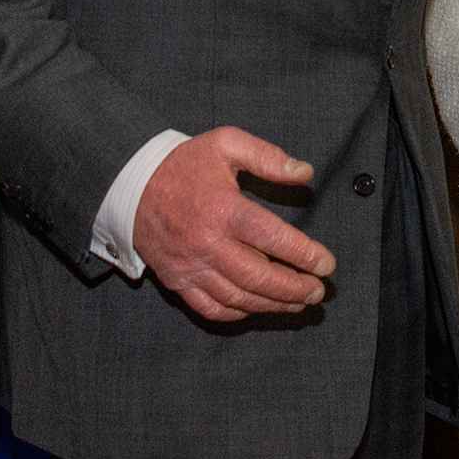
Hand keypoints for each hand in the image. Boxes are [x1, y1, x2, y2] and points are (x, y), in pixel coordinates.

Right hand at [131, 127, 335, 322]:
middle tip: (319, 291)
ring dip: (273, 304)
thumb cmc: (183, 163)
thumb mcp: (226, 144)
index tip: (327, 264)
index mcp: (223, 209)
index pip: (273, 238)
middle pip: (259, 277)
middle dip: (295, 289)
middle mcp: (208, 243)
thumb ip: (268, 157)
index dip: (304, 255)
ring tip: (299, 302)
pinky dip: (238, 313)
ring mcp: (191, 266)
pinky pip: (211, 308)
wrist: (131, 184)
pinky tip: (258, 307)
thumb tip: (305, 172)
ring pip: (239, 297)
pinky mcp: (178, 280)